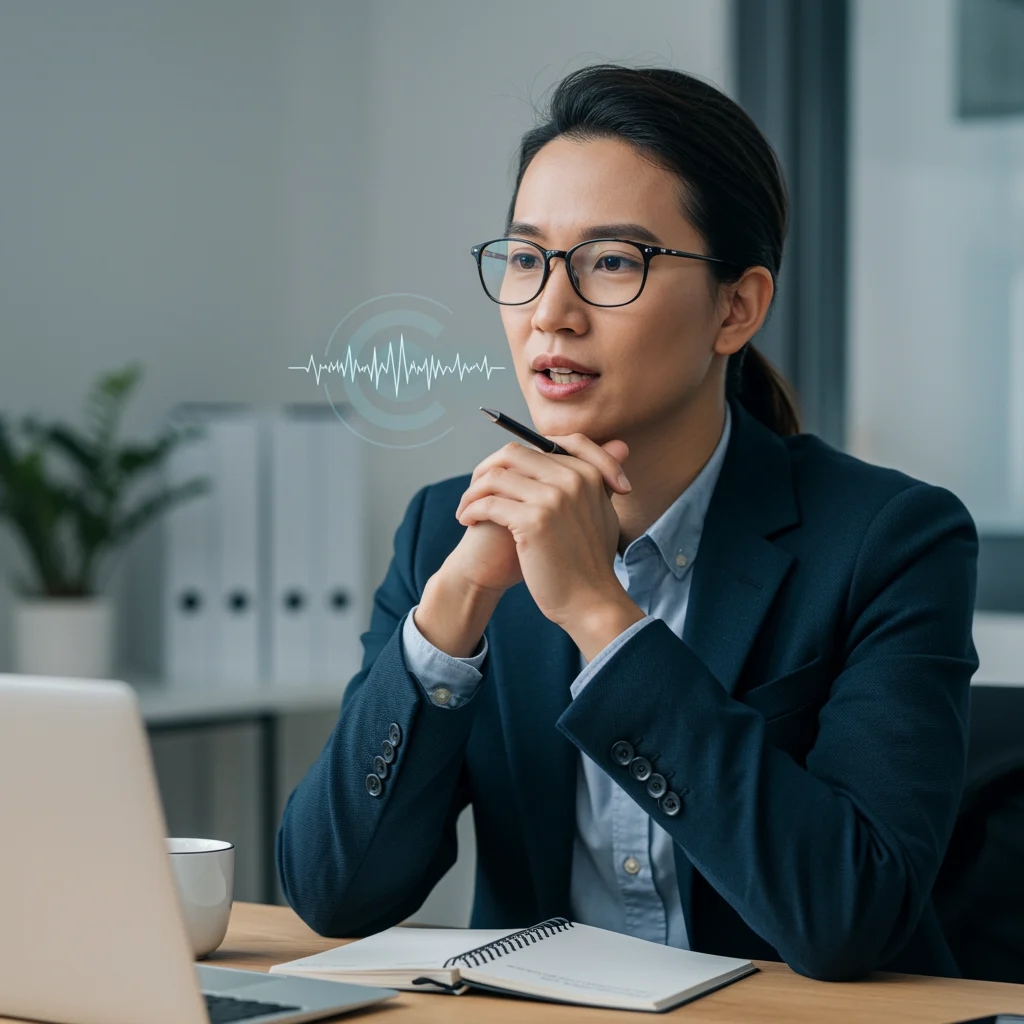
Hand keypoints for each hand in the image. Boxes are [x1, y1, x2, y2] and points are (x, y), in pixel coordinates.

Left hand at [453, 434, 632, 627]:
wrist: (591, 601)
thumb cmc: (590, 562)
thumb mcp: (602, 513)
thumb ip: (597, 480)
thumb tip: (609, 450)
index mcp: (589, 474)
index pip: (548, 442)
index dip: (518, 454)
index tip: (501, 474)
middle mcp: (573, 479)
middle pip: (514, 454)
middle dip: (487, 469)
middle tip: (475, 490)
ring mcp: (554, 498)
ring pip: (495, 476)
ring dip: (473, 491)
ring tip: (466, 508)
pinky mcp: (535, 521)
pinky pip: (489, 503)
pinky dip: (471, 509)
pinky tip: (467, 521)